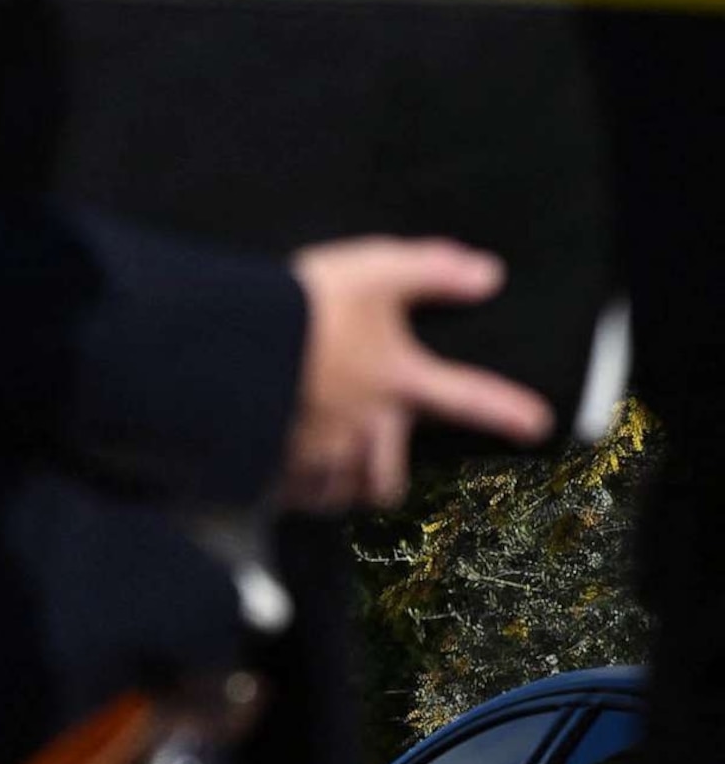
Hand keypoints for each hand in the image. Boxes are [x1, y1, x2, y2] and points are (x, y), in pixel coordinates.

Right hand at [284, 240, 552, 510]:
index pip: (467, 397)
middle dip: (385, 482)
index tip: (537, 426)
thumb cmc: (305, 307)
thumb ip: (431, 271)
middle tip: (381, 477)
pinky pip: (288, 492)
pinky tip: (279, 475)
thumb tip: (488, 275)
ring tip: (324, 475)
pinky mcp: (270, 463)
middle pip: (385, 478)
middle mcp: (363, 427)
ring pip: (337, 490)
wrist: (226, 342)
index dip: (505, 410)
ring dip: (336, 486)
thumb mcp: (375, 270)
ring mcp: (316, 451)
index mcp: (398, 380)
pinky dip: (289, 488)